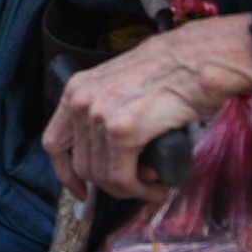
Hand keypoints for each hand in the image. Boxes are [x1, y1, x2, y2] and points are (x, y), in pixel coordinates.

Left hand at [42, 14, 251, 202]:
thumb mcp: (121, 86)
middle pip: (82, 165)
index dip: (66, 174)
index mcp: (77, 89)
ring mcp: (100, 116)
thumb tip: (106, 153)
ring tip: (153, 181)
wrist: (198, 60)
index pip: (54, 143)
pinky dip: (141, 191)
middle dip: (109, 184)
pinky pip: (123, 179)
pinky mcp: (123, 131)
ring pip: (102, 176)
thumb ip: (105, 112)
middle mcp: (82, 101)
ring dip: (130, 188)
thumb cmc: (170, 72)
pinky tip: (158, 186)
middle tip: (137, 183)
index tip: (81, 190)